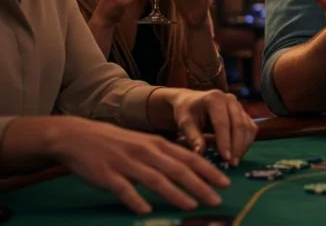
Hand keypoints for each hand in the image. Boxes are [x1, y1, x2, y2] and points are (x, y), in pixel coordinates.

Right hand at [49, 117, 228, 214]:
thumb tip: (188, 170)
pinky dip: (136, 200)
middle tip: (217, 199)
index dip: (209, 170)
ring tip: (192, 206)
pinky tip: (146, 210)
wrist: (78, 136)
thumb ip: (164, 156)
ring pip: (156, 180)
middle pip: (178, 170)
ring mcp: (127, 163)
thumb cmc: (116, 143)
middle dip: (200, 185)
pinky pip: (124, 189)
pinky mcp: (108, 175)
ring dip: (176, 194)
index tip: (225, 182)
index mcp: (157, 144)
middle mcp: (146, 151)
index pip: (189, 157)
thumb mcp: (144, 143)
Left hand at [165, 89, 257, 167]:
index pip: (223, 123)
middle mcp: (230, 99)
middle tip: (232, 164)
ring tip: (235, 162)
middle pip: (239, 124)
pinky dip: (247, 142)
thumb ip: (193, 137)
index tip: (225, 158)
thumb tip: (201, 153)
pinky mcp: (243, 113)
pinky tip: (238, 153)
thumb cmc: (186, 112)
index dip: (225, 141)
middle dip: (237, 146)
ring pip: (247, 127)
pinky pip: (250, 128)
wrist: (191, 101)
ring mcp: (239, 105)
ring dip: (243, 146)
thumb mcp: (184, 123)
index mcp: (214, 98)